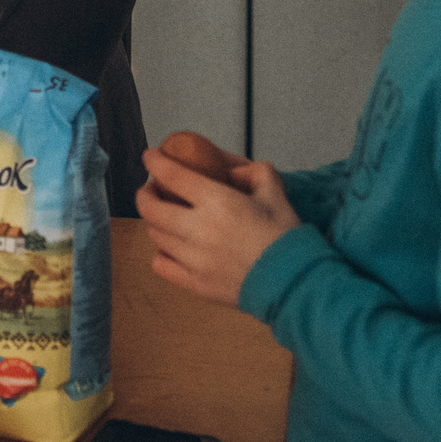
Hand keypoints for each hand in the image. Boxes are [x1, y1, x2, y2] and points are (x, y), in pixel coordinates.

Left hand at [136, 151, 302, 308]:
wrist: (294, 284)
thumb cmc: (285, 237)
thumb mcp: (274, 192)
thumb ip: (253, 172)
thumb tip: (232, 171)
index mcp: (217, 202)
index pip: (172, 175)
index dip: (155, 162)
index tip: (151, 156)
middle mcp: (198, 230)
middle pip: (151, 208)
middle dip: (146, 193)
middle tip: (153, 188)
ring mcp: (193, 260)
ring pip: (155, 236)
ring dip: (155, 222)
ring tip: (165, 217)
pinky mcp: (195, 285)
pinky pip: (161, 266)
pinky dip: (161, 253)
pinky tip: (172, 248)